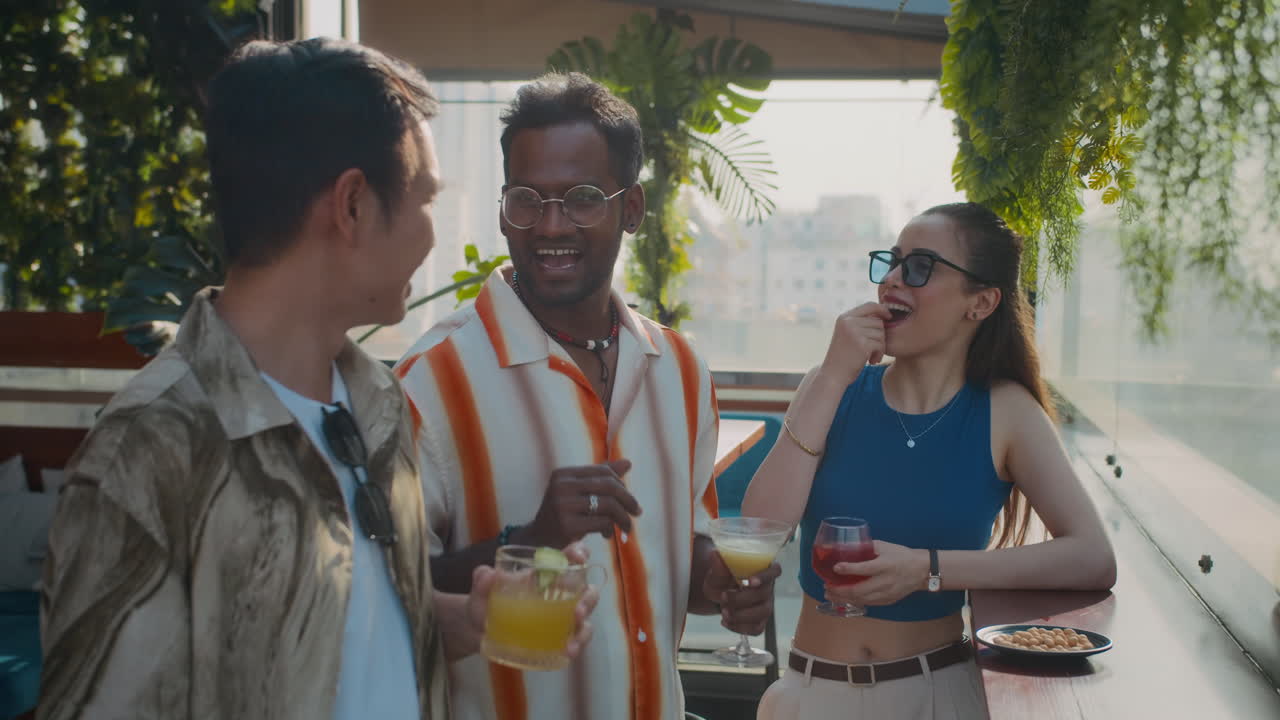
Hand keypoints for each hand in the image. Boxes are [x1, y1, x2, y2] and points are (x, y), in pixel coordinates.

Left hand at [465, 542, 599, 659]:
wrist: (476, 633)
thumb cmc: (484, 605)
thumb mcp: (480, 592)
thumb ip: (481, 582)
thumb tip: (487, 574)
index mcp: (543, 576)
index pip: (569, 559)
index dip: (579, 553)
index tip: (579, 557)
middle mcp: (557, 596)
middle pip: (586, 591)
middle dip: (588, 600)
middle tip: (577, 612)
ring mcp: (560, 620)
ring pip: (585, 620)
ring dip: (583, 629)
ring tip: (571, 644)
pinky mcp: (556, 641)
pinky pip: (574, 643)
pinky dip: (575, 647)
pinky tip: (567, 654)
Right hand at [518, 459, 639, 547]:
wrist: (538, 540)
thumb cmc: (564, 514)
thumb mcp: (580, 493)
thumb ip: (601, 478)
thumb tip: (628, 462)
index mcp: (563, 474)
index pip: (603, 471)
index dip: (621, 484)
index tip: (629, 498)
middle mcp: (561, 486)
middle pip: (608, 486)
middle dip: (628, 500)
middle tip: (637, 512)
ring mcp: (562, 505)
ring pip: (608, 504)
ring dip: (623, 517)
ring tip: (626, 527)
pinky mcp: (566, 525)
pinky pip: (602, 522)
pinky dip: (610, 529)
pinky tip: (607, 535)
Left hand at [702, 554, 781, 635]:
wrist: (717, 594)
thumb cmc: (722, 579)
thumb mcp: (717, 572)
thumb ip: (718, 566)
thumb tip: (715, 554)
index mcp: (763, 569)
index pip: (774, 570)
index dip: (765, 577)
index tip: (750, 581)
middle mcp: (768, 587)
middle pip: (764, 594)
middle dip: (741, 599)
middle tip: (723, 597)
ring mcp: (766, 605)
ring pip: (762, 613)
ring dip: (741, 615)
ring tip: (724, 612)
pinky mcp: (761, 621)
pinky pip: (757, 628)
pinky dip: (740, 627)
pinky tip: (726, 622)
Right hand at [818, 302, 892, 386]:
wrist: (833, 375)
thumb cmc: (843, 357)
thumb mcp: (847, 334)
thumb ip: (860, 323)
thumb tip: (884, 313)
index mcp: (844, 318)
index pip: (869, 305)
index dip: (882, 309)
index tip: (889, 317)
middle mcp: (848, 322)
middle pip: (878, 322)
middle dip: (879, 336)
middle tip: (873, 350)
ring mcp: (855, 332)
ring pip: (881, 334)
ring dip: (880, 347)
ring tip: (870, 356)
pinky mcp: (862, 344)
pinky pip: (881, 344)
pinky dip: (879, 354)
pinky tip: (871, 361)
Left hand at [823, 540, 928, 607]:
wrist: (922, 570)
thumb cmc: (902, 555)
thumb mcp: (886, 546)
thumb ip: (868, 546)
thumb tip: (848, 545)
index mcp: (885, 565)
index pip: (864, 569)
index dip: (848, 569)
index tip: (835, 567)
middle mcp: (885, 581)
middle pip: (859, 590)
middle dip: (840, 590)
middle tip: (827, 587)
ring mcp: (887, 593)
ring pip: (862, 599)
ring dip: (844, 598)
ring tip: (831, 594)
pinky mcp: (888, 600)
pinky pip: (868, 603)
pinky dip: (854, 601)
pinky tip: (845, 598)